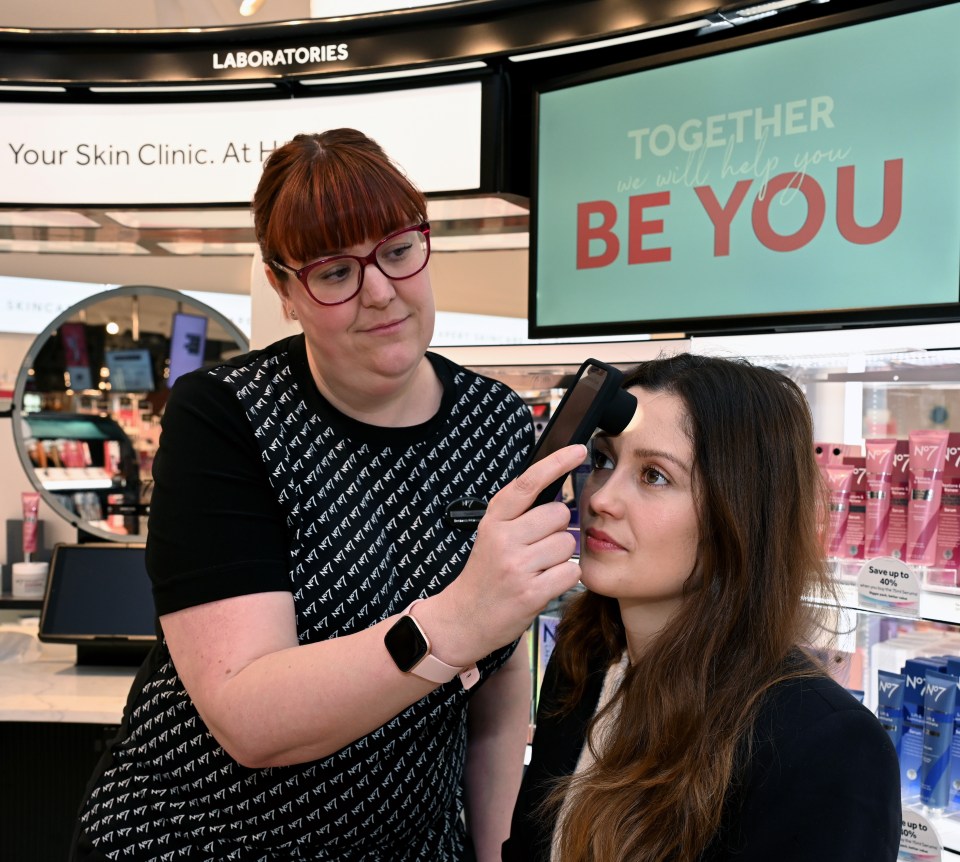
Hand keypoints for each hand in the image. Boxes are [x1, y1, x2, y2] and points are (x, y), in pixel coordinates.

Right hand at [424, 444, 585, 665]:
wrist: (464, 618)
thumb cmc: (485, 574)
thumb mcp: (492, 534)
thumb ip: (518, 513)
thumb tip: (556, 488)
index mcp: (494, 520)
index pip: (529, 483)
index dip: (556, 463)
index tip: (578, 451)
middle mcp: (504, 538)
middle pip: (559, 514)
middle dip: (558, 529)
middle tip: (538, 547)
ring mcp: (517, 566)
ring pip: (567, 544)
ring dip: (560, 557)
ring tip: (538, 569)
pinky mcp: (531, 592)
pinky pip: (571, 571)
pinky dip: (564, 578)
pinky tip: (544, 584)